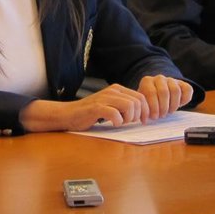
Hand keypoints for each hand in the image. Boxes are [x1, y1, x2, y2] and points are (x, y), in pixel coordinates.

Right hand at [20, 84, 150, 131]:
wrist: (68, 114)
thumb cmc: (90, 114)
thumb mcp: (110, 105)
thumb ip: (124, 106)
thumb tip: (144, 113)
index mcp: (117, 89)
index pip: (141, 96)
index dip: (146, 110)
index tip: (143, 121)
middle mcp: (112, 91)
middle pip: (138, 101)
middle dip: (139, 115)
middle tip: (131, 123)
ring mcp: (104, 98)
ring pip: (129, 105)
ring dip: (129, 118)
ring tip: (122, 123)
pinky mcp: (96, 108)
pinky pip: (115, 114)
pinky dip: (118, 121)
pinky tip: (113, 124)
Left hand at [136, 75, 194, 118]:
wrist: (159, 97)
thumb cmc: (149, 104)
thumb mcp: (144, 105)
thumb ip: (143, 109)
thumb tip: (145, 119)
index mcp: (147, 81)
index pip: (151, 93)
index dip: (154, 107)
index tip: (154, 117)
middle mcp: (159, 78)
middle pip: (164, 92)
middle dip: (163, 107)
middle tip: (162, 115)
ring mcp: (171, 80)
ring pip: (176, 90)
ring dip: (173, 105)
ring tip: (169, 111)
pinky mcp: (182, 83)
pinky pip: (187, 89)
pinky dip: (184, 100)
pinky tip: (179, 105)